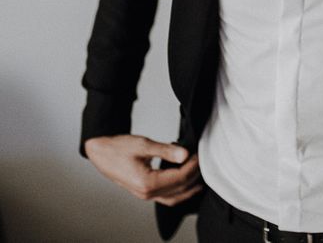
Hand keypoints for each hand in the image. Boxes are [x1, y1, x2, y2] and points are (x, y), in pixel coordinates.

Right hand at [84, 134, 201, 206]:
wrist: (100, 153)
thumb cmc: (117, 148)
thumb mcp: (143, 145)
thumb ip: (166, 150)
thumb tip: (185, 154)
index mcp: (146, 183)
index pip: (179, 178)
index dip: (193, 165)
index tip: (200, 153)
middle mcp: (146, 193)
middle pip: (180, 189)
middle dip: (194, 175)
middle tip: (202, 159)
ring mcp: (145, 195)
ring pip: (175, 197)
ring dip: (189, 186)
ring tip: (198, 170)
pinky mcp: (145, 191)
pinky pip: (167, 196)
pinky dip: (179, 189)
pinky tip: (185, 176)